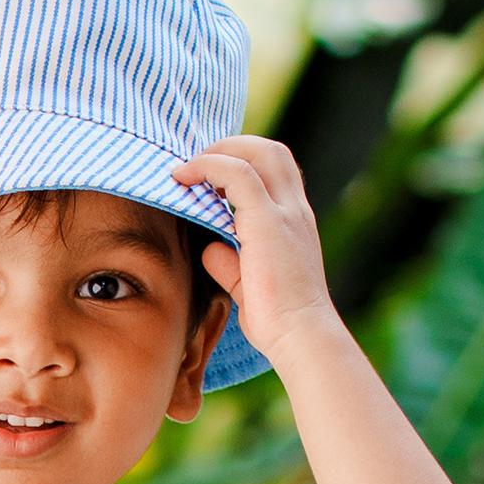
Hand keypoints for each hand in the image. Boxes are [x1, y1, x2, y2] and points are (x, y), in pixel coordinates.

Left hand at [172, 138, 338, 368]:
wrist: (299, 336)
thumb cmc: (277, 320)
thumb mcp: (248, 285)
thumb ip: (230, 262)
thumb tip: (209, 249)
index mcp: (295, 221)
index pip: (276, 170)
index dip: (243, 161)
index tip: (209, 178)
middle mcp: (295, 210)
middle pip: (270, 150)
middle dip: (230, 146)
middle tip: (195, 165)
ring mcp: (285, 212)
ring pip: (256, 152)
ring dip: (217, 152)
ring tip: (186, 169)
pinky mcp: (268, 222)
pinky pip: (236, 174)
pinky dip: (208, 166)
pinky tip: (184, 178)